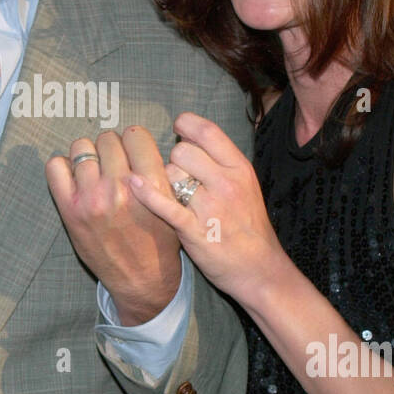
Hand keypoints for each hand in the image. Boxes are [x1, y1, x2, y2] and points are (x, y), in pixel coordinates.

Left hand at [45, 127, 182, 324]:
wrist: (142, 281)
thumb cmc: (159, 242)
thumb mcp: (171, 203)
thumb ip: (155, 170)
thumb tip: (133, 142)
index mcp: (151, 183)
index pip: (135, 134)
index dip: (134, 142)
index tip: (133, 154)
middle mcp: (120, 188)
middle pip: (108, 139)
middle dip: (112, 150)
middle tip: (115, 168)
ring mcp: (91, 198)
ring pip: (81, 148)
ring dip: (89, 157)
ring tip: (96, 174)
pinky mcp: (70, 210)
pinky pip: (55, 166)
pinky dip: (63, 168)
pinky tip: (77, 180)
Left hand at [127, 112, 284, 307]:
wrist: (259, 269)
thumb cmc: (248, 226)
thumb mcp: (245, 185)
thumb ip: (220, 161)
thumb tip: (187, 133)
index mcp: (239, 168)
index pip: (207, 132)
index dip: (187, 125)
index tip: (179, 129)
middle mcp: (226, 183)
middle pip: (182, 151)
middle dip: (174, 160)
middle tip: (179, 177)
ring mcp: (209, 207)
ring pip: (170, 175)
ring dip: (165, 182)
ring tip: (176, 197)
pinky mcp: (193, 230)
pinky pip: (164, 204)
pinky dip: (146, 193)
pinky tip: (134, 184)